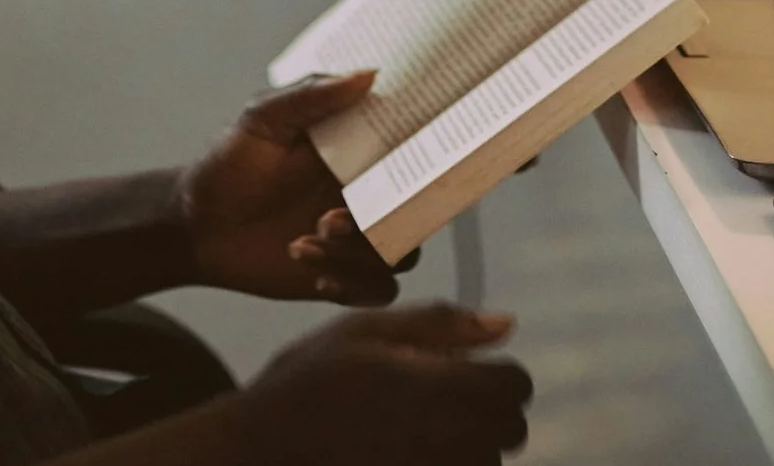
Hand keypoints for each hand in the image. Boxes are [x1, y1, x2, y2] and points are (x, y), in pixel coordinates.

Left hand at [178, 72, 409, 302]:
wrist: (194, 226)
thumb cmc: (228, 165)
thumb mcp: (264, 118)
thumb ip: (313, 95)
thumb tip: (368, 75)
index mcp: (359, 153)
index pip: (414, 156)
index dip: (426, 160)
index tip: (411, 165)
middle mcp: (366, 195)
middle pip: (417, 212)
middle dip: (384, 220)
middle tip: (330, 220)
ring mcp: (358, 238)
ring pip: (400, 255)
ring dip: (360, 256)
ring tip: (303, 245)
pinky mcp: (343, 274)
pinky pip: (379, 290)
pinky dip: (356, 286)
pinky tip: (316, 275)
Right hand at [240, 304, 530, 465]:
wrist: (257, 452)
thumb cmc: (307, 383)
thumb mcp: (366, 332)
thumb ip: (441, 324)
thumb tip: (506, 323)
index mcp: (440, 388)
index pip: (515, 384)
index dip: (495, 372)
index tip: (462, 370)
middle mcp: (448, 441)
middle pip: (510, 430)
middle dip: (486, 413)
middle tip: (437, 402)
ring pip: (485, 463)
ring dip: (466, 446)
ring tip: (410, 431)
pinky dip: (442, 464)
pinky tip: (398, 450)